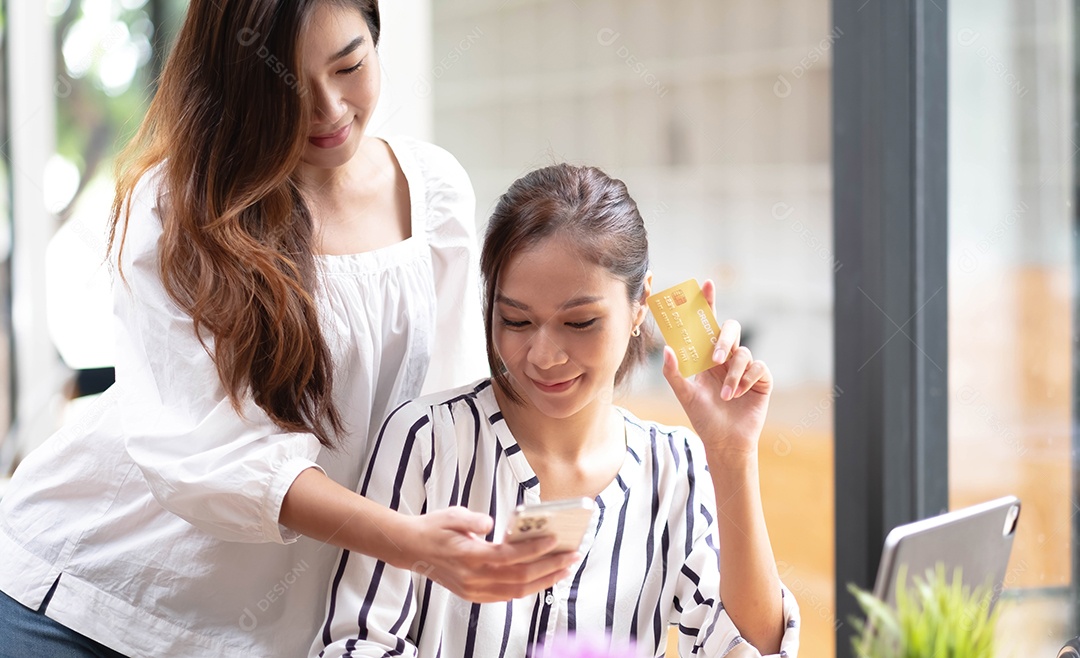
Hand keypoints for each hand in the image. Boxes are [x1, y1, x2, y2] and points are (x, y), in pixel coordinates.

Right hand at [398, 507, 578, 601]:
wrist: (411, 549)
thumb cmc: (434, 529)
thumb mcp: (451, 515)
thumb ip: (472, 519)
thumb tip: (491, 523)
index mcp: (467, 556)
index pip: (507, 556)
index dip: (533, 550)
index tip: (554, 540)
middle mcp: (472, 578)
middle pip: (519, 577)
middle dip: (549, 567)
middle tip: (571, 555)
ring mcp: (474, 590)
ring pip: (516, 591)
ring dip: (544, 580)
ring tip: (565, 568)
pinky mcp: (475, 595)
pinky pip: (508, 595)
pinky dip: (529, 588)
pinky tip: (544, 577)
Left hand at [660, 279, 771, 461]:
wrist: (725, 441)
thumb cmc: (703, 417)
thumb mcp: (684, 395)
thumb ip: (673, 372)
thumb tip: (666, 348)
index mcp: (707, 356)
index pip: (707, 324)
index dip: (707, 303)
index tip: (706, 284)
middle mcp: (727, 356)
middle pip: (730, 330)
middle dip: (723, 340)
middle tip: (714, 359)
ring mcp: (745, 366)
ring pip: (743, 353)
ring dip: (732, 375)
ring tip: (725, 395)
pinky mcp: (761, 378)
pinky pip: (757, 368)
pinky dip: (746, 381)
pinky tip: (738, 395)